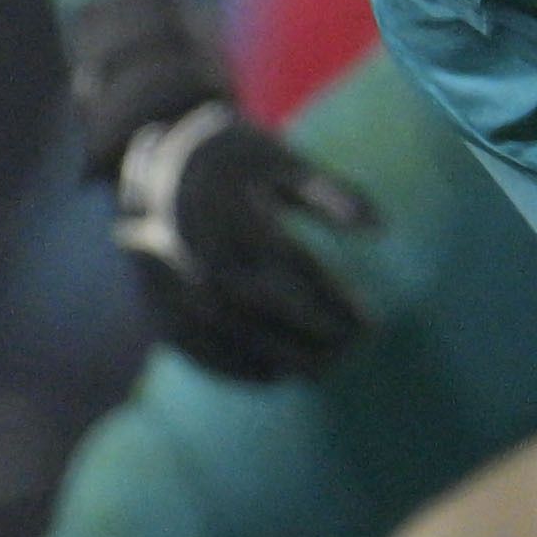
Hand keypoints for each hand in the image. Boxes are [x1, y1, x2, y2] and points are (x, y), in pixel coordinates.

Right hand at [111, 104, 380, 381]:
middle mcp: (200, 251)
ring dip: (277, 357)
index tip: (372, 323)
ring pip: (229, 331)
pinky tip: (272, 378)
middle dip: (312, 335)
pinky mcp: (154, 299)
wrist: (158, 162)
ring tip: (322, 372)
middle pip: (263, 308)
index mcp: (236, 215)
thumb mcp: (285, 160)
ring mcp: (171, 279)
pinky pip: (191, 344)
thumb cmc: (238, 158)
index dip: (335, 300)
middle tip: (353, 352)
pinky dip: (232, 367)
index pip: (297, 269)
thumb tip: (382, 229)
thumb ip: (333, 194)